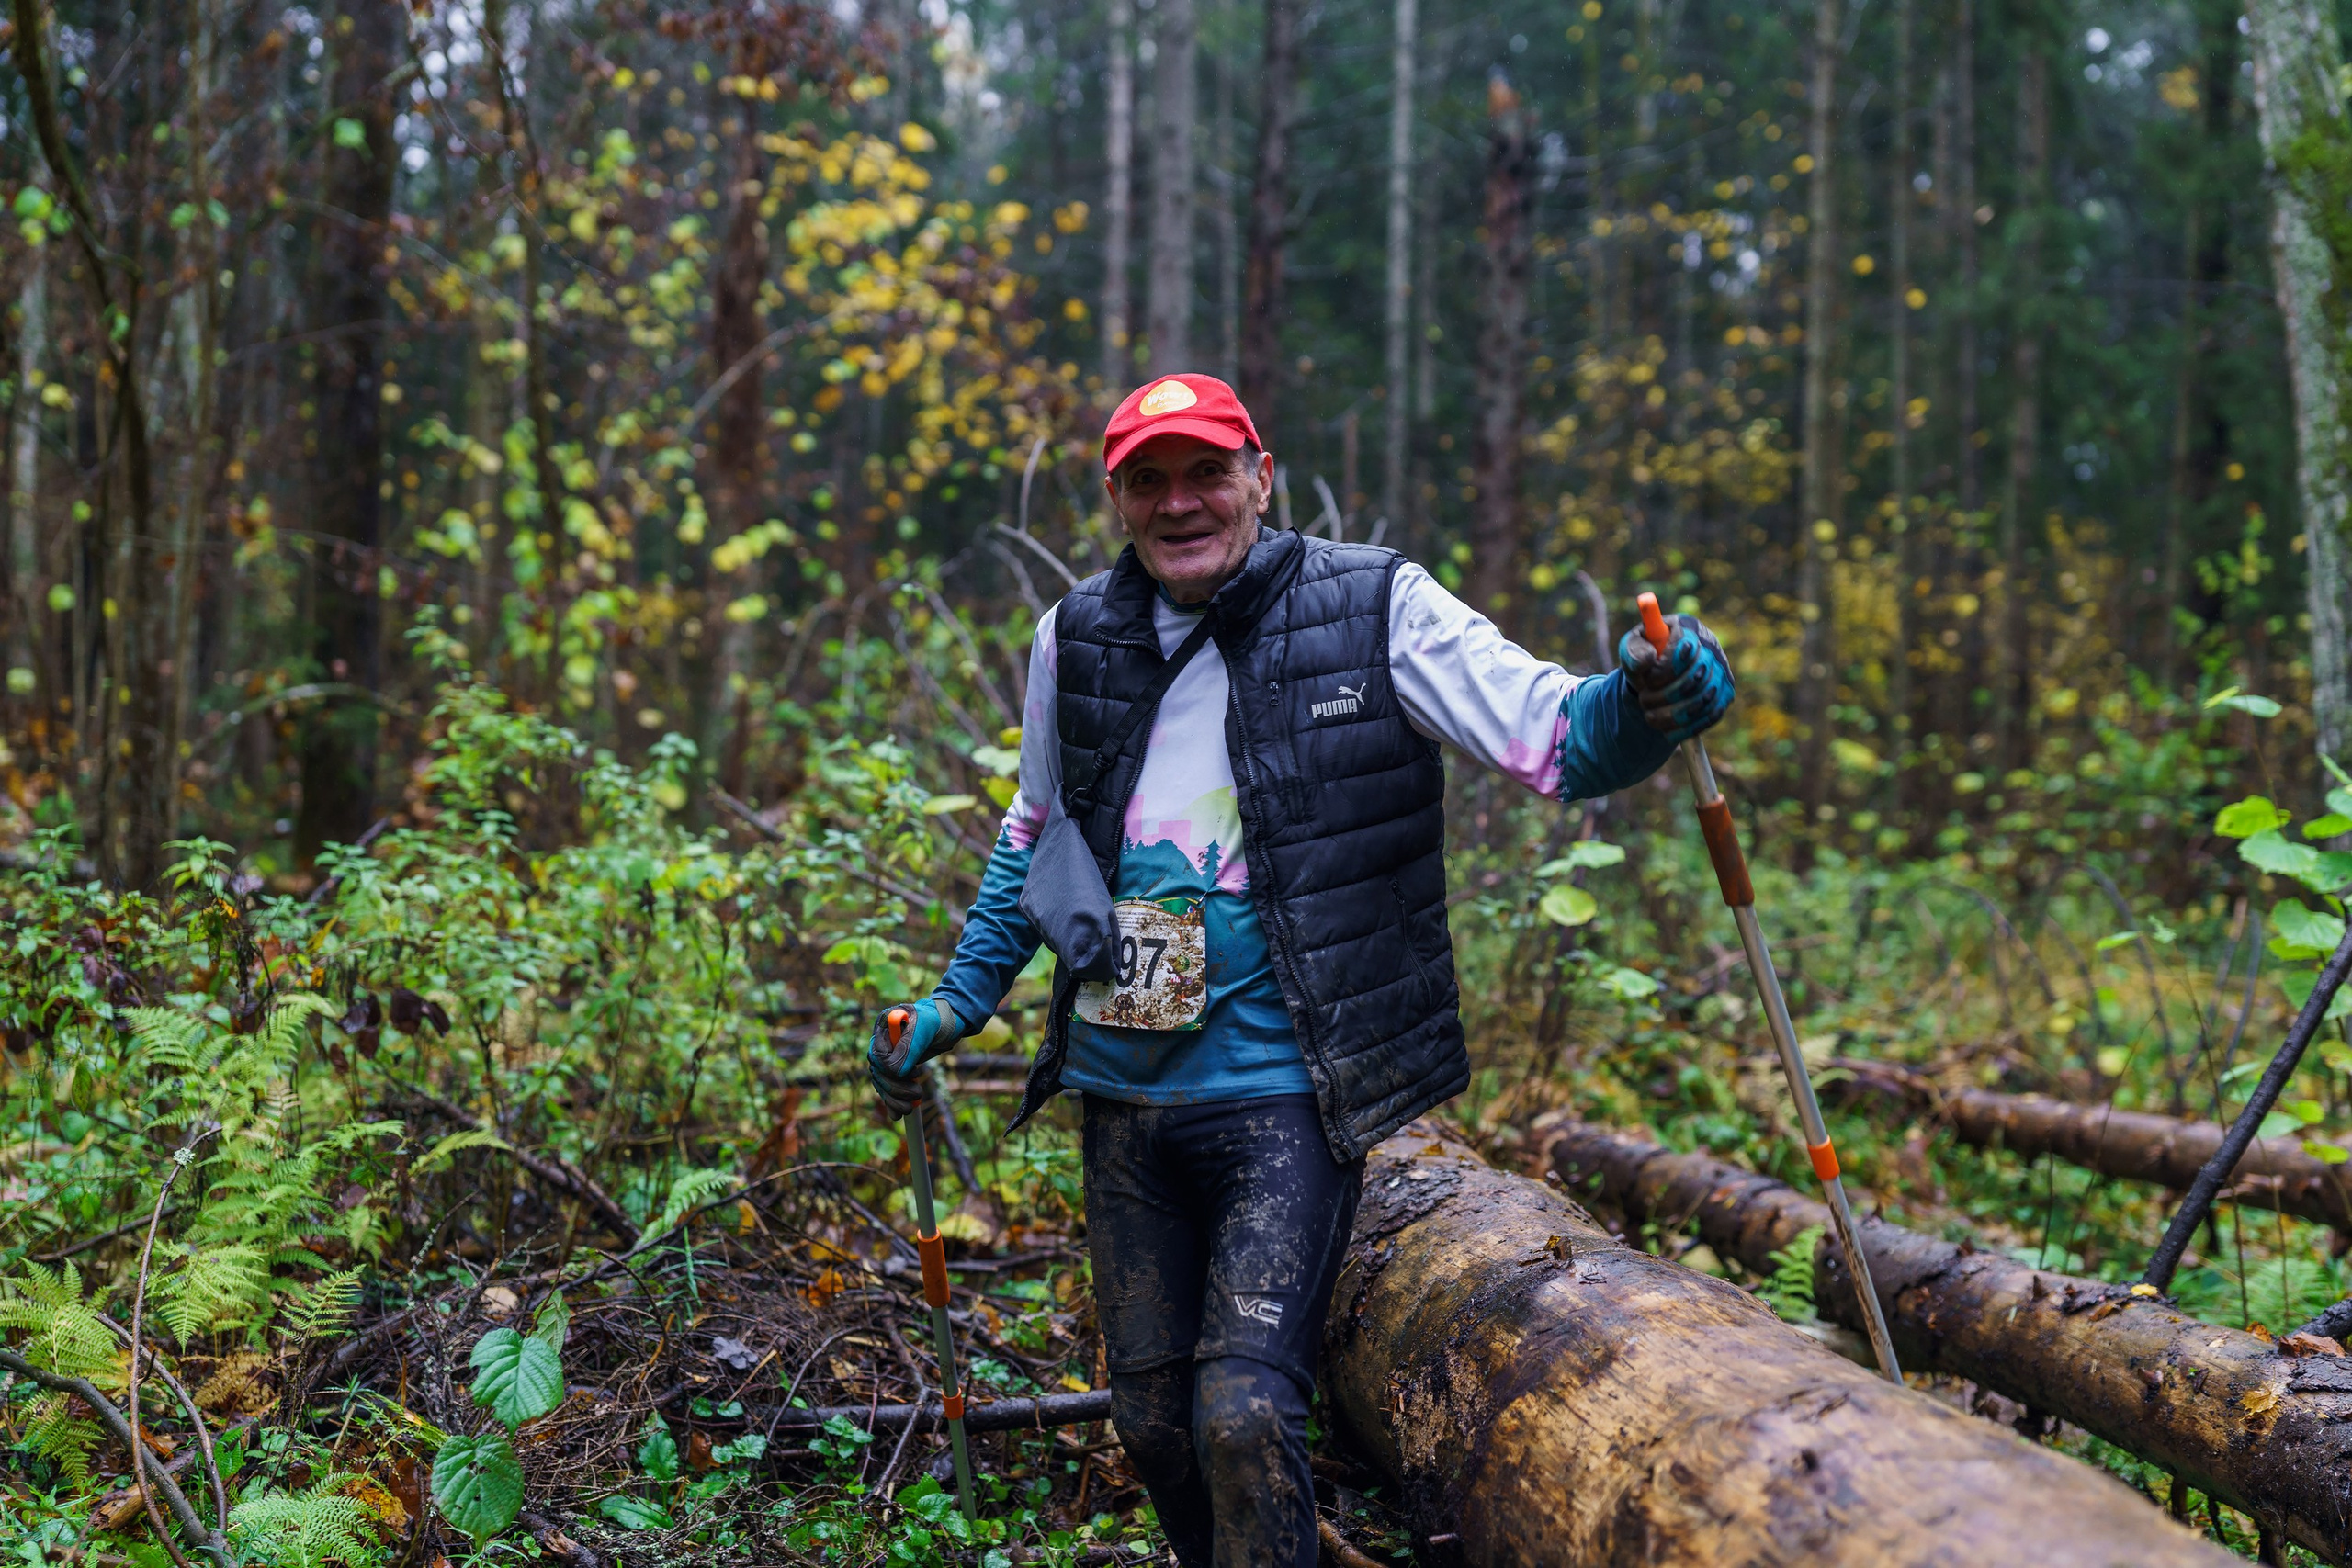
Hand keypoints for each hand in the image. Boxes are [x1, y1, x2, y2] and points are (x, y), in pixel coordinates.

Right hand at [867, 999, 960, 1117]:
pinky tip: (898, 1114)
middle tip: (916, 1094)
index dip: (891, 1070)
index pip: (878, 1055)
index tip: (913, 1073)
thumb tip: (896, 1071)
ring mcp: (887, 1056)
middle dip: (895, 1088)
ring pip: (882, 1083)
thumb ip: (909, 1046)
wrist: (948, 1024)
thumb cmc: (937, 1019)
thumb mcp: (926, 1028)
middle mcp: (881, 1043)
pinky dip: (892, 1102)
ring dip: (894, 1098)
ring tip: (910, 1107)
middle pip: (879, 1072)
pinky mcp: (895, 1068)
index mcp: (883, 1027)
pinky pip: (888, 1088)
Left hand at [1618, 613, 1734, 743]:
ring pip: (1703, 699)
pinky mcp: (1725, 693)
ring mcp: (1722, 671)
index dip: (1666, 669)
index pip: (1685, 647)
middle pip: (1696, 676)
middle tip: (1644, 701)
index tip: (1648, 681)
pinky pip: (1712, 715)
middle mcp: (1711, 647)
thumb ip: (1634, 652)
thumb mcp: (1631, 650)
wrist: (1658, 676)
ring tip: (1650, 717)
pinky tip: (1668, 732)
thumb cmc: (1644, 657)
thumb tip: (1649, 658)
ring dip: (1673, 714)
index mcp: (1687, 628)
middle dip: (1665, 695)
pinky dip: (1689, 728)